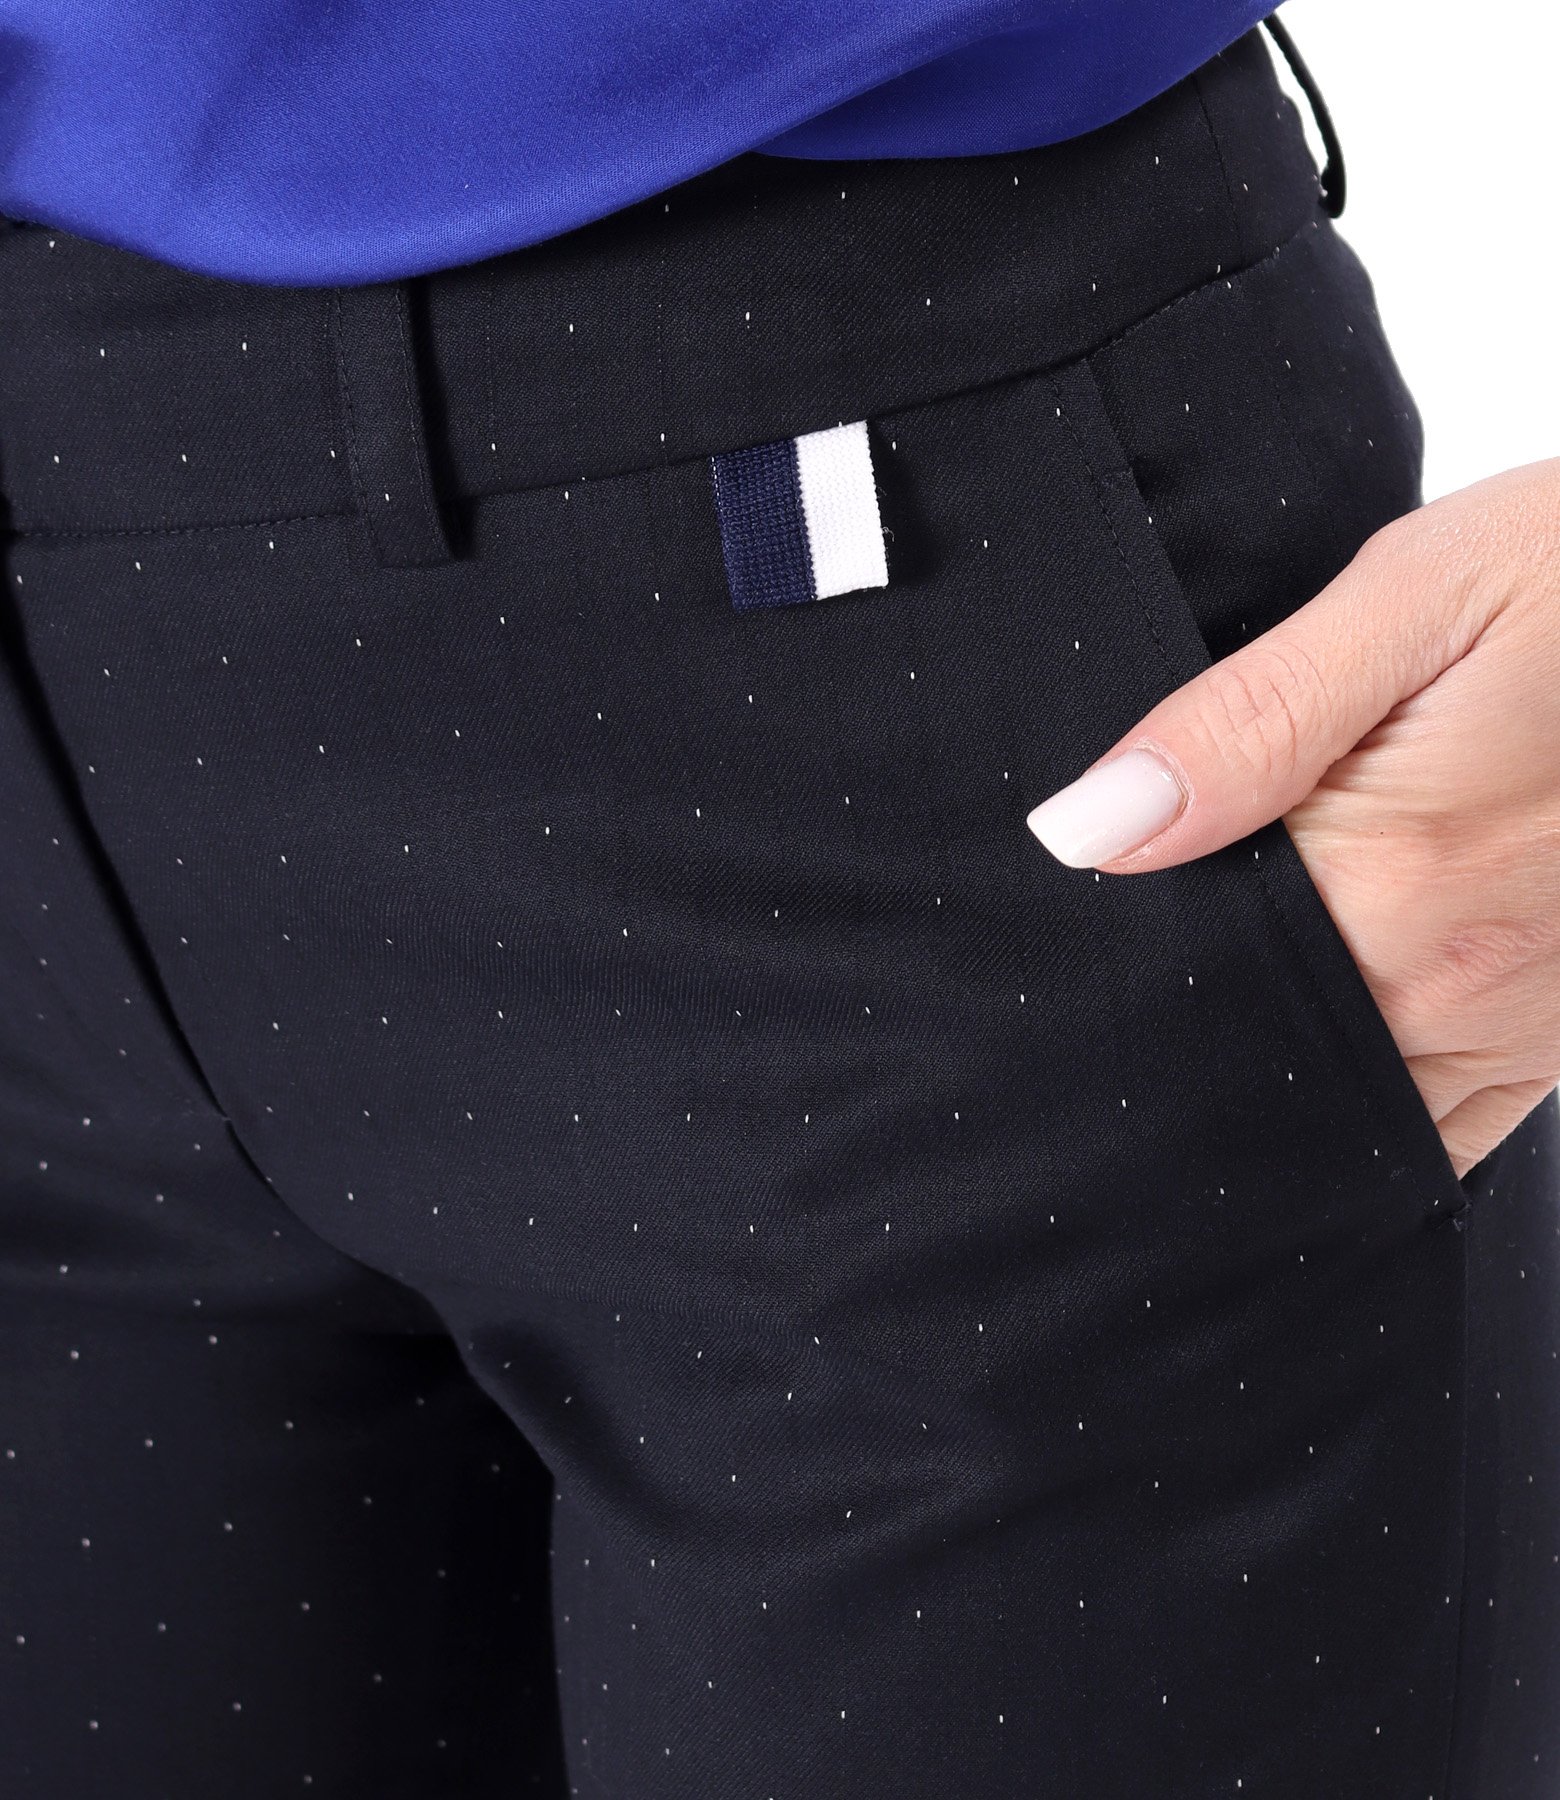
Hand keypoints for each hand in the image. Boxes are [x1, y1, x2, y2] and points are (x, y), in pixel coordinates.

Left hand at [1024, 458, 1559, 1178]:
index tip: (1060, 950)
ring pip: (1343, 1110)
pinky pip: (1436, 1123)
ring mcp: (1520, 1023)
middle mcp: (1457, 983)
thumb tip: (1086, 830)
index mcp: (1395, 881)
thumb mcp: (1412, 597)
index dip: (1113, 967)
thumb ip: (1244, 725)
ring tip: (1204, 1000)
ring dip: (1264, 1071)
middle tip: (1107, 979)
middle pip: (1256, 1060)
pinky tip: (1311, 1048)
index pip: (1189, 983)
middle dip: (1175, 1031)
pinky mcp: (1554, 1031)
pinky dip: (1358, 1105)